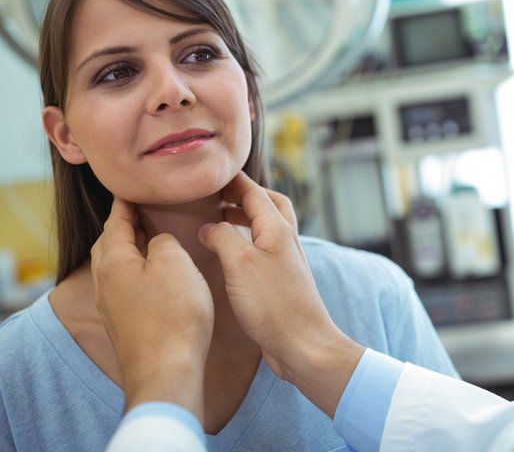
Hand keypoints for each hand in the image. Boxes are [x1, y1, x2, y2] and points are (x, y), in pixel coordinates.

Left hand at [91, 197, 213, 419]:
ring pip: (115, 268)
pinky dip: (136, 272)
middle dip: (121, 227)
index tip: (130, 189)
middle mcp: (105, 283)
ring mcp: (113, 307)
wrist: (168, 370)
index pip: (115, 222)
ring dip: (129, 251)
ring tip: (149, 240)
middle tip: (140, 212)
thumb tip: (157, 242)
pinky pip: (125, 287)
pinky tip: (154, 276)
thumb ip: (163, 242)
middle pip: (108, 245)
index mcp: (113, 262)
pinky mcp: (126, 325)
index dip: (124, 204)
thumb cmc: (173, 314)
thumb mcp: (175, 263)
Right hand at [199, 171, 364, 416]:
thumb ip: (222, 238)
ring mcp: (285, 262)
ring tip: (218, 221)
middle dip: (245, 195)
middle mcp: (285, 241)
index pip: (255, 192)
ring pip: (266, 228)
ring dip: (245, 219)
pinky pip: (262, 251)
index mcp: (278, 230)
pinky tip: (229, 256)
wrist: (303, 344)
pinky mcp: (280, 282)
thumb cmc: (273, 304)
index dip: (234, 180)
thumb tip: (208, 226)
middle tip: (218, 195)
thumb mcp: (240, 264)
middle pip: (269, 205)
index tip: (212, 171)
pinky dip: (246, 243)